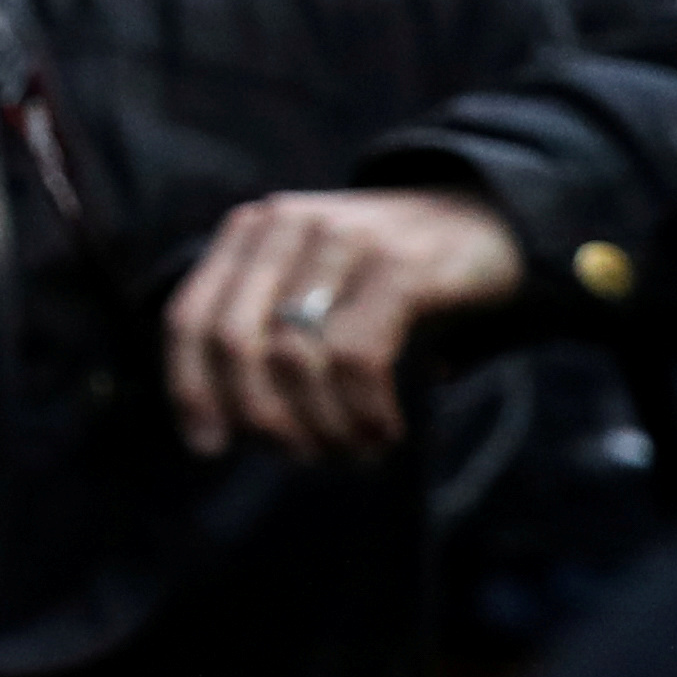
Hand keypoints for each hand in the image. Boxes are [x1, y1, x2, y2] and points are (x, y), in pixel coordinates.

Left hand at [165, 187, 522, 459]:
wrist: (488, 219)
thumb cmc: (387, 276)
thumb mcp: (314, 290)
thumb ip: (267, 336)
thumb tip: (226, 432)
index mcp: (249, 234)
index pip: (188, 318)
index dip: (190, 388)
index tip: (208, 446)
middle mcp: (285, 226)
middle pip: (233, 341)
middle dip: (259, 416)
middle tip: (299, 457)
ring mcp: (341, 239)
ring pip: (295, 357)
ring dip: (320, 425)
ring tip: (351, 454)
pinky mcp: (399, 264)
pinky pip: (357, 357)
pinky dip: (363, 411)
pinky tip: (384, 432)